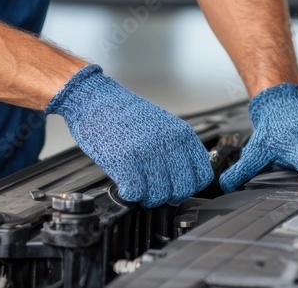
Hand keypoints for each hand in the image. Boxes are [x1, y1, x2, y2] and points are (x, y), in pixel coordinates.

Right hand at [46, 64, 213, 206]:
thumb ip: (177, 148)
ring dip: (147, 198)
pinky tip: (125, 186)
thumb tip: (185, 178)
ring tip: (138, 188)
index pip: (201, 175)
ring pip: (159, 195)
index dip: (189, 187)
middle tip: (155, 192)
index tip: (177, 188)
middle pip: (182, 190)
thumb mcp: (162, 125)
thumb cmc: (125, 114)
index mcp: (181, 133)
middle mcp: (168, 143)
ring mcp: (147, 152)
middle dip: (168, 197)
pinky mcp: (125, 161)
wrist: (95, 99)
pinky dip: (130, 195)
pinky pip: (136, 193)